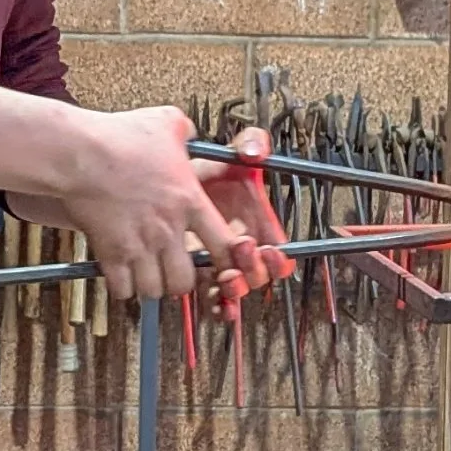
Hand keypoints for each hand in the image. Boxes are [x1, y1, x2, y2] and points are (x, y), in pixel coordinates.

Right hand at [61, 107, 291, 301]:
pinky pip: (123, 290)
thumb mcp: (166, 121)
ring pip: (155, 290)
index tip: (221, 263)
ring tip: (146, 275)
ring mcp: (139, 244)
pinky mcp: (110, 252)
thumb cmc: (119, 136)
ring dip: (151, 286)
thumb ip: (185, 131)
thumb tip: (190, 132)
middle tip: (173, 272)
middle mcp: (168, 228)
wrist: (79, 151)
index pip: (225, 246)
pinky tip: (121, 274)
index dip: (227, 261)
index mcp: (189, 200)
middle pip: (185, 281)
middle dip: (180, 281)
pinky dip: (122, 287)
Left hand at [190, 142, 293, 314]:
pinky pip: (211, 299)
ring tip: (226, 279)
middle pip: (259, 275)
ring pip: (236, 292)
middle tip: (240, 251)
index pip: (279, 253)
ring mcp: (221, 265)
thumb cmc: (207, 172)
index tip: (268, 249)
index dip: (277, 257)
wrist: (171, 184)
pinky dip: (215, 305)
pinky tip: (213, 303)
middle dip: (253, 268)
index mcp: (259, 226)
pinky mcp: (198, 274)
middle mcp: (244, 250)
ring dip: (234, 290)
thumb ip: (250, 145)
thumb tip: (256, 151)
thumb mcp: (231, 154)